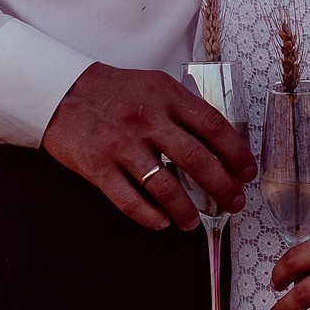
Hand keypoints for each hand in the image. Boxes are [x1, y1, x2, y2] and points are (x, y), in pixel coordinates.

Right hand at [41, 62, 255, 229]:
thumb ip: (184, 110)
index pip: (213, 126)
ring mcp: (121, 144)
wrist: (61, 93)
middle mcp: (146, 119)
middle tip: (234, 204)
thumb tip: (221, 144)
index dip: (236, 153)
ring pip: (165, 187)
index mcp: (166, 95)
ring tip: (194, 223)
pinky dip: (149, 216)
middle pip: (197, 160)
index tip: (248, 172)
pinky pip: (129, 200)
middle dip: (222, 187)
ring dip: (186, 210)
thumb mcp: (155, 86)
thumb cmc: (115, 92)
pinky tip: (162, 222)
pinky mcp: (97, 166)